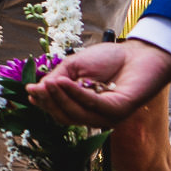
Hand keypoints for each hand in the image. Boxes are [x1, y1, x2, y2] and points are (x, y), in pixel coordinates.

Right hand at [27, 38, 170, 129]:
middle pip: (65, 117)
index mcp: (83, 106)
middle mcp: (94, 115)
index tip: (29, 92)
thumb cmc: (109, 59)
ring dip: (59, 98)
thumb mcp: (75, 67)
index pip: (59, 112)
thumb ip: (57, 78)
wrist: (140, 53)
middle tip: (37, 87)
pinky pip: (92, 106)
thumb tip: (35, 90)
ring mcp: (107, 116)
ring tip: (48, 83)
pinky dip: (75, 94)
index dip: (43, 104)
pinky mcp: (119, 111)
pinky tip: (64, 82)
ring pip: (76, 114)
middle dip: (49, 102)